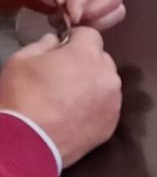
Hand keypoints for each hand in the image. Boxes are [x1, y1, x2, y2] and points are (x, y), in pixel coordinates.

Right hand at [0, 27, 120, 165]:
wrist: (30, 140)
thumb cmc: (22, 95)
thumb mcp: (23, 59)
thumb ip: (44, 44)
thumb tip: (56, 41)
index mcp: (88, 56)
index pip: (92, 35)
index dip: (76, 39)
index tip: (63, 48)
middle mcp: (108, 78)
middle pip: (103, 60)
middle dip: (87, 62)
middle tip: (65, 73)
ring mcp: (114, 103)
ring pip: (107, 84)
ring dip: (94, 84)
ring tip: (71, 96)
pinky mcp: (112, 125)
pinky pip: (107, 107)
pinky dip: (96, 106)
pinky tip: (77, 113)